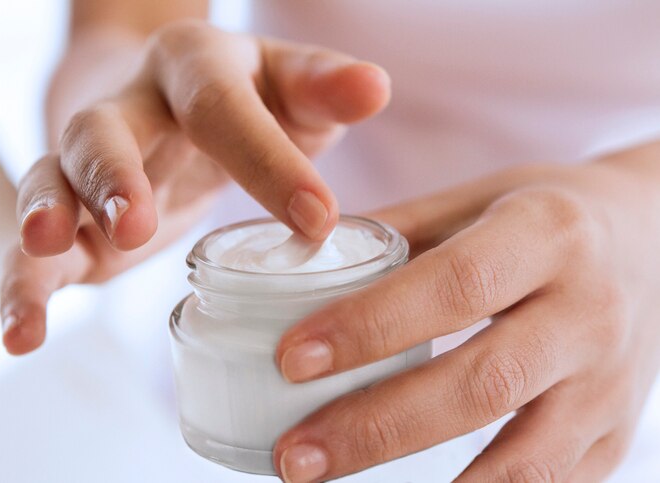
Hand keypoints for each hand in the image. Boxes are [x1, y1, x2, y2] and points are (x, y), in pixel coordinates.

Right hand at [0, 20, 389, 354]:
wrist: (168, 97)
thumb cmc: (246, 97)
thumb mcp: (288, 84)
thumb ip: (324, 87)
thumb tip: (375, 88)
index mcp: (193, 71)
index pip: (222, 109)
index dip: (267, 161)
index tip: (317, 220)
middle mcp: (131, 108)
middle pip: (106, 132)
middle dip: (116, 176)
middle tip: (137, 225)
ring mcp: (92, 166)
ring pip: (52, 180)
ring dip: (49, 216)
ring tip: (53, 250)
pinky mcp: (77, 221)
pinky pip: (34, 248)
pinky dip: (25, 286)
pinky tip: (26, 332)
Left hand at [273, 157, 659, 481]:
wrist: (653, 242)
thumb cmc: (546, 217)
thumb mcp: (478, 199)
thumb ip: (397, 231)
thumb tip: (303, 261)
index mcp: (548, 235)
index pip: (454, 286)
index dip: (370, 326)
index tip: (292, 359)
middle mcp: (590, 311)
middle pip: (481, 384)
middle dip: (377, 427)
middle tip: (295, 455)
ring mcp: (612, 382)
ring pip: (523, 458)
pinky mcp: (615, 432)